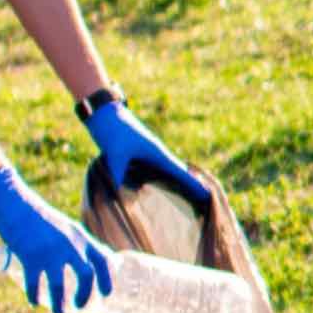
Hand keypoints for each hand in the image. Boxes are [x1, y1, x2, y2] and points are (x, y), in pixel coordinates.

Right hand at [0, 169, 108, 312]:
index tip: (107, 294)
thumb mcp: (63, 227)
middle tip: (80, 307)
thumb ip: (73, 243)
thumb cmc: (37, 216)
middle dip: (86, 296)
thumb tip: (81, 263)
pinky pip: (35, 284)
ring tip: (58, 312)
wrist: (13, 202)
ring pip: (60, 286)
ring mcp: (50, 251)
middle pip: (87, 276)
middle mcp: (70, 244)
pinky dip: (35, 296)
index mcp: (80, 236)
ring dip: (60, 304)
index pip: (103, 259)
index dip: (108, 279)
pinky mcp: (30, 256)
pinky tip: (34, 302)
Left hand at [77, 94, 209, 211]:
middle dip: (190, 186)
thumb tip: (122, 198)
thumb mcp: (115, 155)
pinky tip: (155, 191)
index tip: (207, 194)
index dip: (193, 184)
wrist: (104, 113)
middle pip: (178, 174)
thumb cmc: (114, 130)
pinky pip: (153, 173)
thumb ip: (119, 176)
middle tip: (203, 199)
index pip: (180, 173)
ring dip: (175, 184)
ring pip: (166, 173)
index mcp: (157, 153)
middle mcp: (156, 155)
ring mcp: (148, 155)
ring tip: (185, 198)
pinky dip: (159, 181)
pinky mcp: (138, 155)